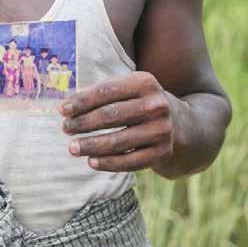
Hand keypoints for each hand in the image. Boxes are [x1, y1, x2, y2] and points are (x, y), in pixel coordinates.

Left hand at [59, 72, 175, 171]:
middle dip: (83, 123)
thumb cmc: (143, 104)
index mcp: (145, 82)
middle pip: (111, 115)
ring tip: (73, 148)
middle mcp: (156, 105)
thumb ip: (103, 92)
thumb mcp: (131, 88)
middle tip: (65, 129)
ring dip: (91, 146)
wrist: (185, 126)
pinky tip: (91, 161)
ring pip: (118, 141)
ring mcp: (161, 131)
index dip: (81, 101)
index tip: (62, 109)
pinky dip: (108, 163)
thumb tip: (68, 103)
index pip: (106, 91)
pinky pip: (129, 161)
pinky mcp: (162, 153)